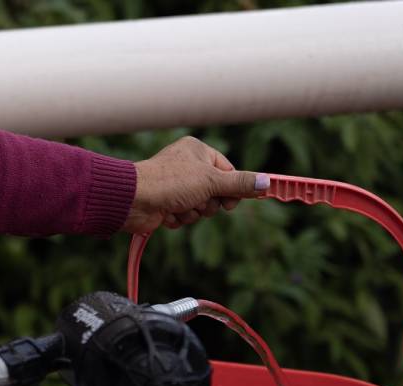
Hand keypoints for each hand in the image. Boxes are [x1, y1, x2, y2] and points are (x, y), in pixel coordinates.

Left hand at [122, 136, 268, 232]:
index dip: (232, 188)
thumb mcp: (212, 181)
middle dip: (208, 203)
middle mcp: (186, 166)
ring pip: (200, 206)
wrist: (135, 200)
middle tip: (199, 202)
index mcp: (197, 151)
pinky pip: (184, 215)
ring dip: (193, 212)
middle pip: (215, 191)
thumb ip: (240, 183)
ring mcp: (176, 186)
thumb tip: (267, 182)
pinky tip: (167, 213)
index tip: (232, 201)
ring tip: (179, 206)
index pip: (227, 170)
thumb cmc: (171, 182)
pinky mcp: (166, 203)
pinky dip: (179, 218)